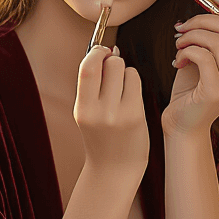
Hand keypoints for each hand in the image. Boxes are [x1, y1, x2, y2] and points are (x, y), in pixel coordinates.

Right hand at [74, 46, 149, 181]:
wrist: (114, 169)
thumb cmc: (101, 136)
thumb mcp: (87, 112)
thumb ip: (92, 84)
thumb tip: (106, 49)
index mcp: (82, 109)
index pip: (87, 68)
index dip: (95, 52)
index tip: (100, 52)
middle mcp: (99, 112)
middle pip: (110, 64)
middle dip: (112, 60)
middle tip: (112, 71)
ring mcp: (119, 114)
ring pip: (126, 70)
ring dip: (125, 72)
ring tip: (121, 89)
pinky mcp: (136, 115)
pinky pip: (137, 82)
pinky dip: (134, 82)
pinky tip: (130, 96)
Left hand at [161, 0, 218, 137]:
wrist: (182, 124)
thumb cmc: (191, 90)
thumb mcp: (204, 58)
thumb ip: (210, 37)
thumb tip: (204, 7)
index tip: (213, 0)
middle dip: (205, 19)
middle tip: (184, 25)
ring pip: (217, 41)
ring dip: (192, 36)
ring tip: (179, 44)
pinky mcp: (216, 92)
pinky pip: (203, 56)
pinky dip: (186, 50)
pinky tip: (178, 59)